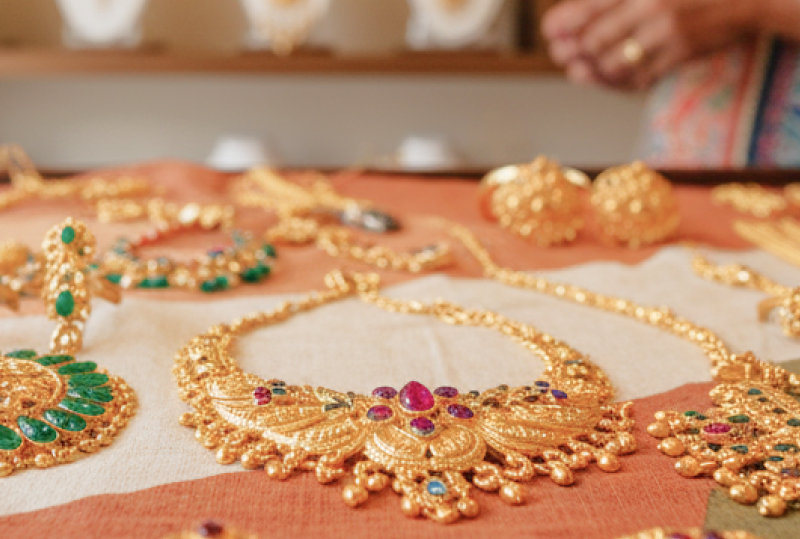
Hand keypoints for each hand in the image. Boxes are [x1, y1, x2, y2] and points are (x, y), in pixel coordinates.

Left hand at [542, 0, 759, 90]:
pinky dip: (620, 80)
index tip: (550, 32)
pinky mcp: (681, 54)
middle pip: (595, 42)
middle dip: (575, 51)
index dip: (564, 23)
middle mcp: (650, 7)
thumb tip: (576, 14)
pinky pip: (639, 77)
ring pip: (613, 65)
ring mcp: (666, 33)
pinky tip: (609, 75)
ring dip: (595, 71)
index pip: (589, 9)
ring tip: (582, 69)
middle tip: (564, 55)